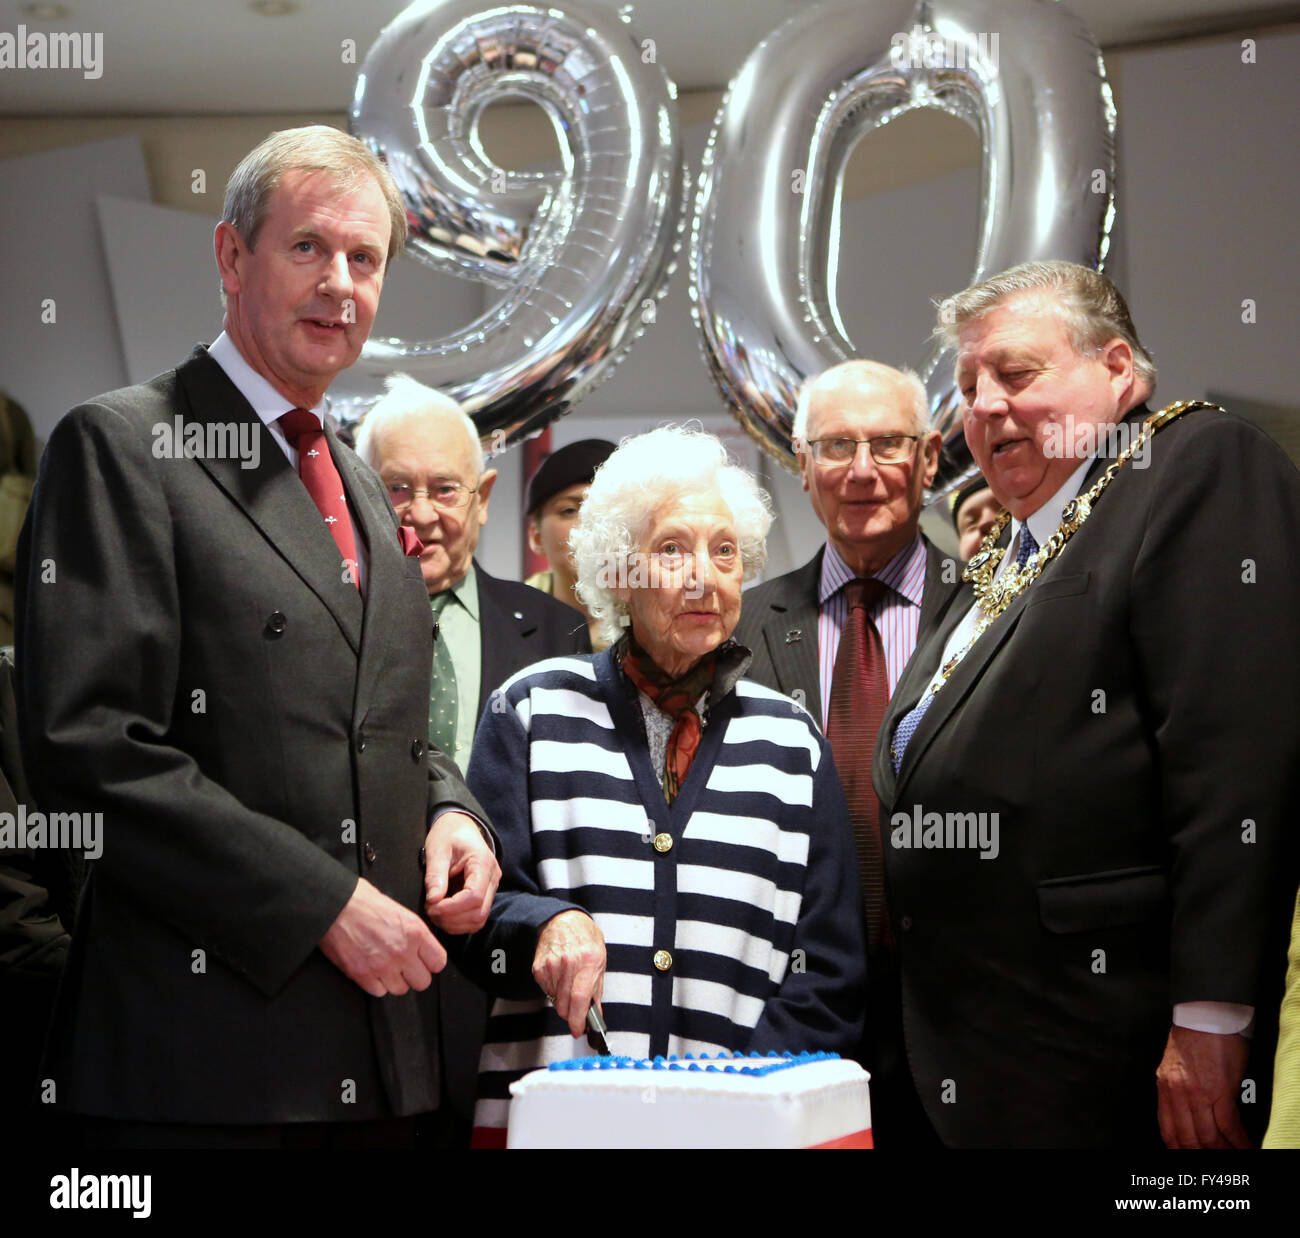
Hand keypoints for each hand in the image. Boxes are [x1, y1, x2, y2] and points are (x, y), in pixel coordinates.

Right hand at [319, 877, 445, 996]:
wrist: (334, 905)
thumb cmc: (363, 902)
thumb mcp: (399, 910)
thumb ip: (413, 932)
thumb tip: (420, 947)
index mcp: (415, 932)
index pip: (438, 962)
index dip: (430, 962)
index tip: (423, 961)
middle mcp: (402, 951)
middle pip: (423, 982)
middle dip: (414, 975)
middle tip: (404, 967)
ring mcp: (382, 965)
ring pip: (401, 990)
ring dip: (394, 980)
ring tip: (385, 966)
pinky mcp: (362, 975)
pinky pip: (379, 992)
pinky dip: (375, 984)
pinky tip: (371, 969)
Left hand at [423, 811, 500, 932]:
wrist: (459, 827)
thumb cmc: (448, 835)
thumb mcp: (437, 849)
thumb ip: (435, 875)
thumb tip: (433, 901)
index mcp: (483, 863)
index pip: (474, 896)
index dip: (451, 908)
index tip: (431, 906)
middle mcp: (492, 878)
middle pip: (478, 913)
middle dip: (452, 919)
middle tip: (430, 910)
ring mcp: (491, 888)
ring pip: (479, 920)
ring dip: (455, 924)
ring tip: (435, 912)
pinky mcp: (485, 895)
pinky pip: (476, 918)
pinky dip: (459, 923)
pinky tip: (444, 914)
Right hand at [534, 910, 605, 1037]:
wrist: (563, 920)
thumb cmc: (585, 938)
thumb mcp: (600, 960)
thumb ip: (597, 990)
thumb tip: (595, 1014)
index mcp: (588, 961)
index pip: (580, 999)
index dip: (578, 1020)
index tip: (578, 1030)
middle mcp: (568, 963)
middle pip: (565, 1005)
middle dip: (572, 1012)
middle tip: (577, 1006)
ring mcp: (551, 966)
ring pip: (556, 1001)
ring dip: (563, 1000)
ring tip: (570, 982)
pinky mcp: (538, 968)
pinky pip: (547, 991)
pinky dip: (554, 990)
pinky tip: (560, 976)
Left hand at [1156, 1025, 1251, 1148]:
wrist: (1206, 1015)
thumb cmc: (1193, 1035)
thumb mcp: (1174, 1065)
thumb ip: (1176, 1090)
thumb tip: (1185, 1114)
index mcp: (1164, 1086)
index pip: (1168, 1130)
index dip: (1179, 1149)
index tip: (1188, 1155)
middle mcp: (1177, 1093)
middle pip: (1188, 1138)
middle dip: (1202, 1154)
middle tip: (1215, 1159)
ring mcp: (1198, 1094)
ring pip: (1208, 1137)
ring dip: (1223, 1151)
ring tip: (1233, 1155)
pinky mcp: (1220, 1091)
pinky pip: (1229, 1126)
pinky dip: (1239, 1141)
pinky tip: (1245, 1146)